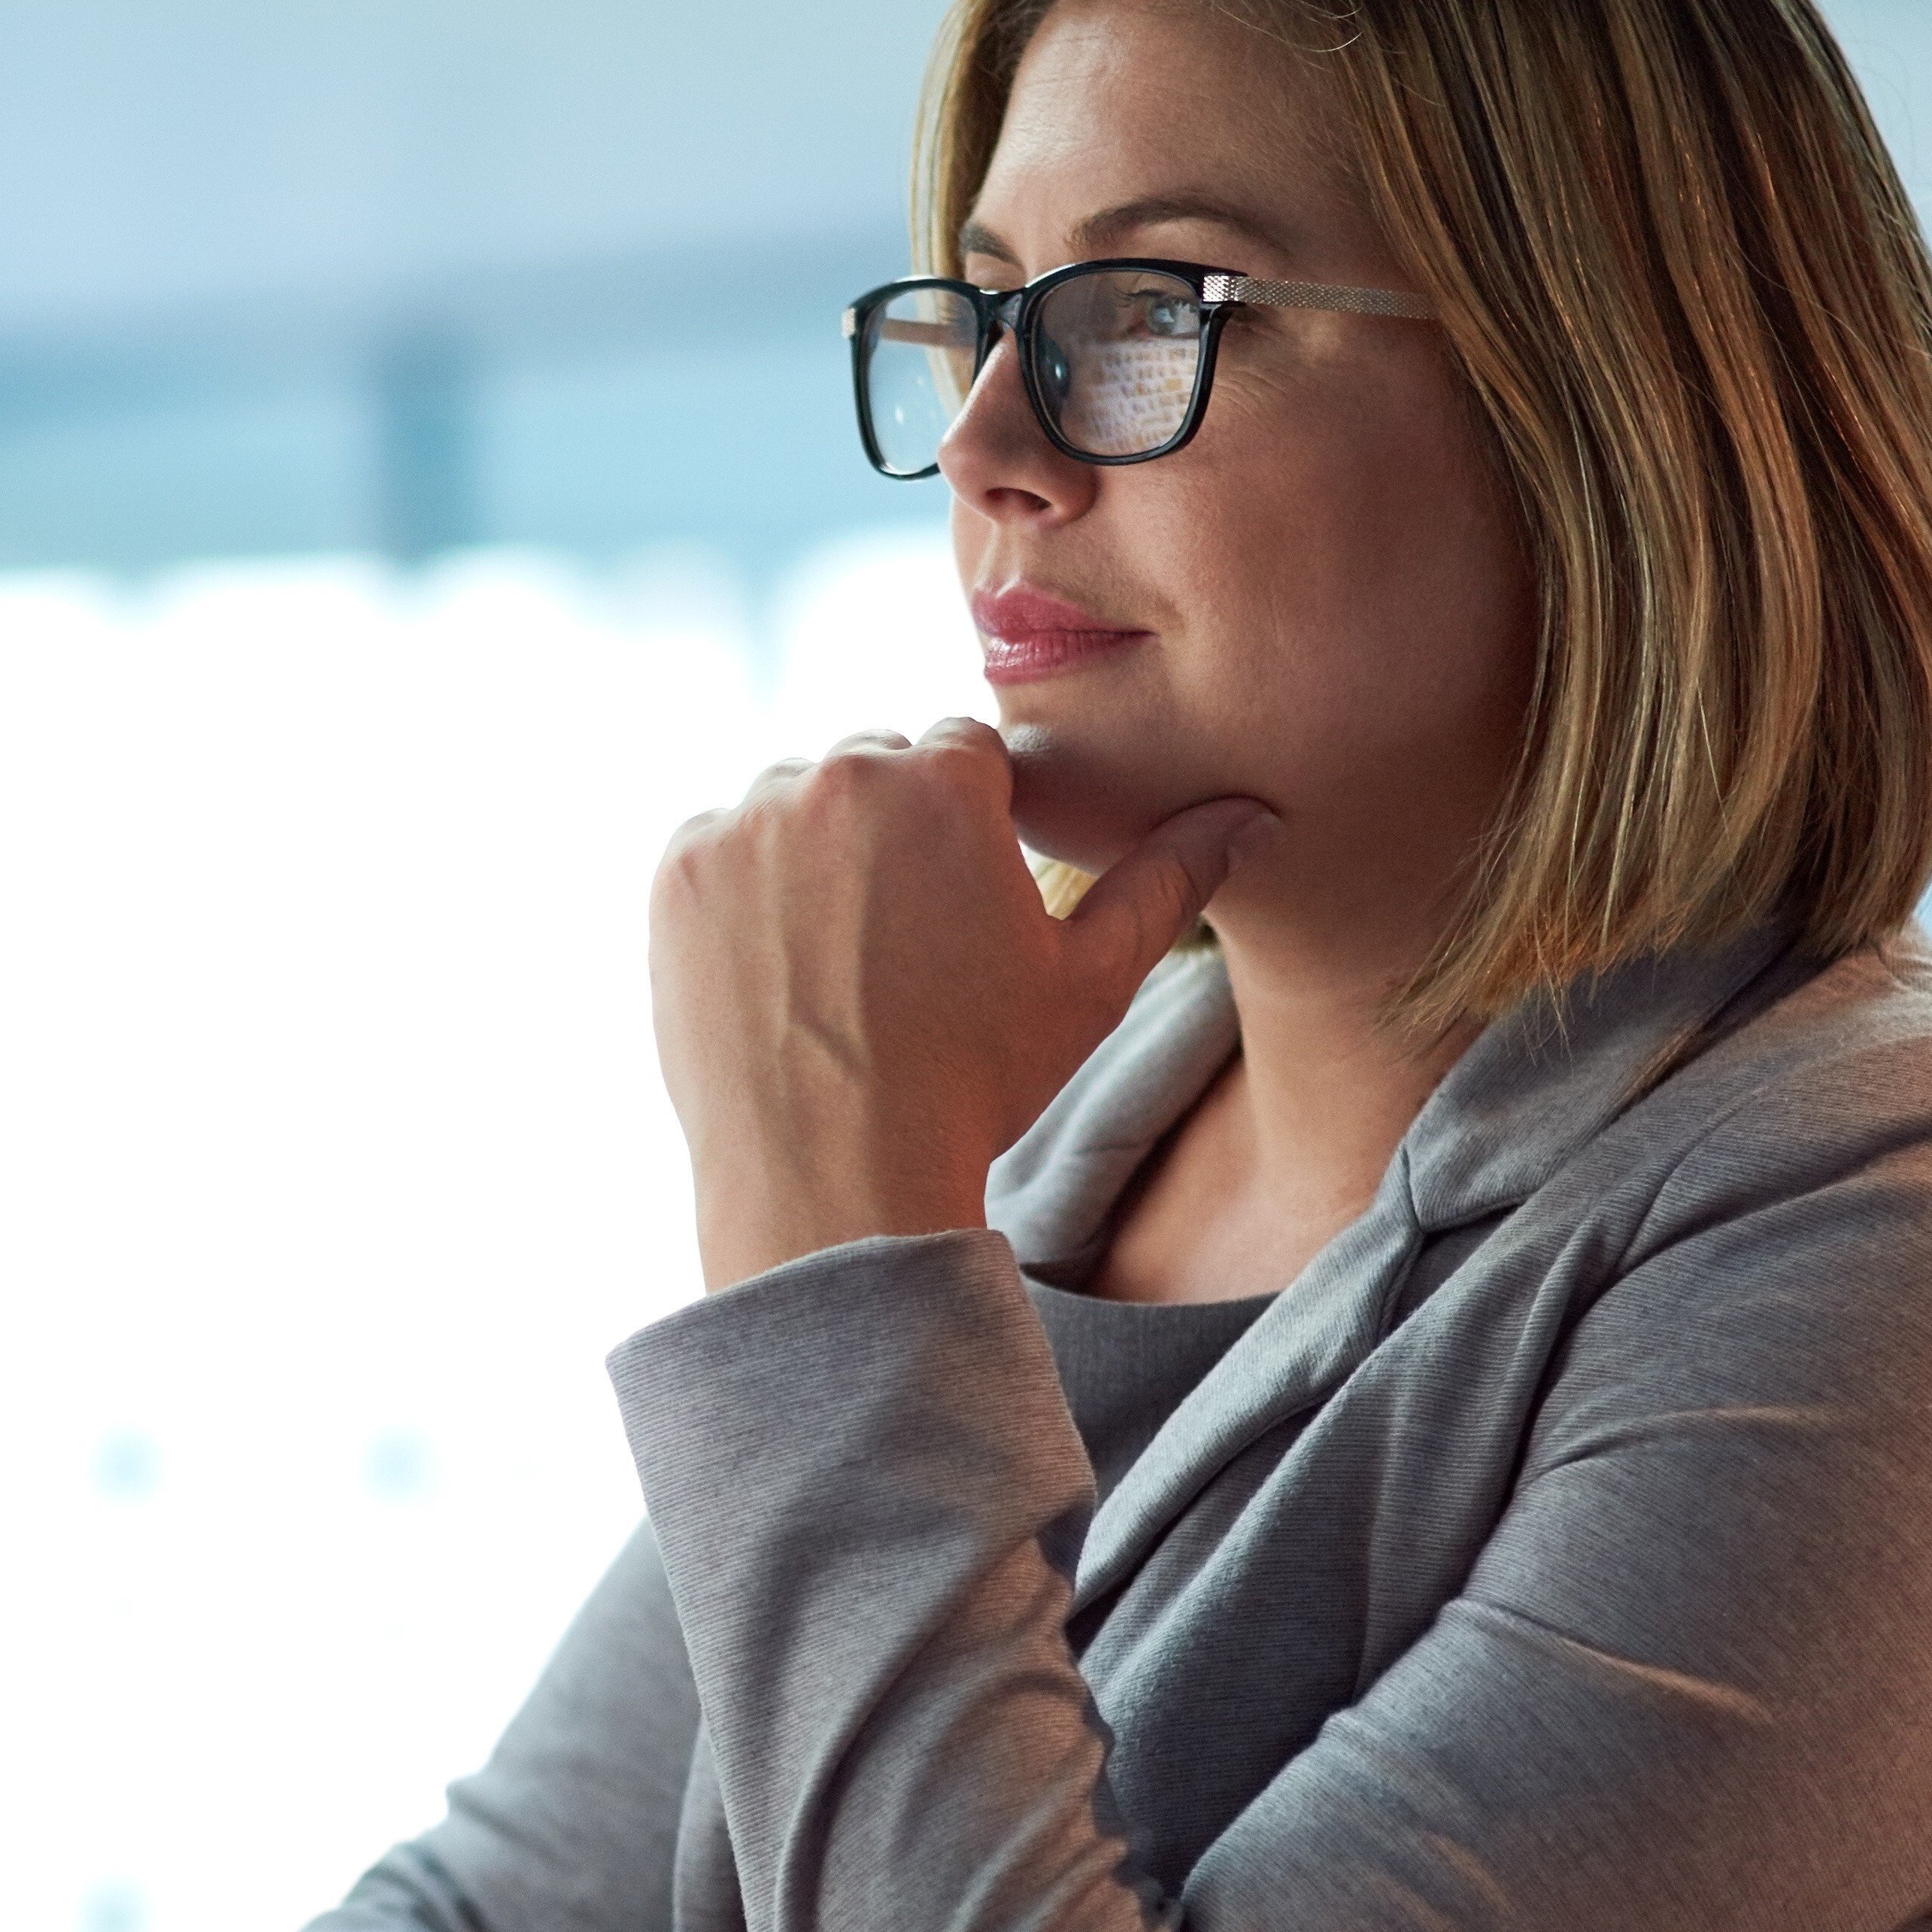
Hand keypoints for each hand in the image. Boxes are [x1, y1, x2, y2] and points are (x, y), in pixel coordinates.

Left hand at [649, 721, 1268, 1287]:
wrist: (834, 1176)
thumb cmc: (975, 1082)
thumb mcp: (1089, 981)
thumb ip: (1166, 880)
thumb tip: (1253, 816)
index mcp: (943, 781)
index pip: (967, 755)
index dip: (974, 827)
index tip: (964, 904)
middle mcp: (836, 776)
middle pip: (875, 769)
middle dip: (892, 832)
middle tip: (903, 944)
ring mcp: (746, 822)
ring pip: (794, 805)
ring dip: (814, 854)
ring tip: (841, 962)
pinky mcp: (679, 873)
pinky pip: (720, 848)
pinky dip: (742, 893)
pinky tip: (781, 970)